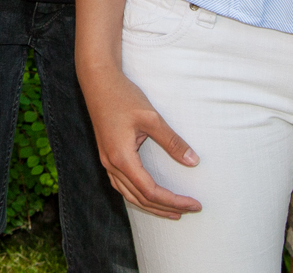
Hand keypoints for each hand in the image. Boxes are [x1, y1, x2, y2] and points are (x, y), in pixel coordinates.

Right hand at [78, 65, 202, 219]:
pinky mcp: (107, 155)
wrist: (97, 81)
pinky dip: (138, 195)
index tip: (194, 204)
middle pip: (140, 198)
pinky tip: (149, 195)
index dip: (174, 201)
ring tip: (173, 211)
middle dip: (166, 208)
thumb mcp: (151, 117)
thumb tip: (193, 162)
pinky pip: (122, 185)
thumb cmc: (123, 96)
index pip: (150, 192)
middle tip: (190, 210)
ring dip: (152, 206)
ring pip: (129, 195)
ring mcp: (107, 161)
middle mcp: (111, 164)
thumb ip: (172, 141)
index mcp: (122, 158)